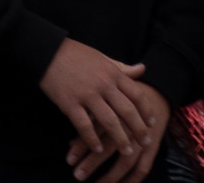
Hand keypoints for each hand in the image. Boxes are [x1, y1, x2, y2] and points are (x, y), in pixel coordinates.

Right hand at [39, 38, 163, 182]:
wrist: (50, 52)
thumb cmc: (78, 56)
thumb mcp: (105, 59)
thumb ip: (123, 68)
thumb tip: (143, 69)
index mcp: (114, 74)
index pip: (137, 95)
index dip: (146, 111)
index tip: (153, 123)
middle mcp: (104, 85)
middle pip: (127, 110)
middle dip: (138, 128)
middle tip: (146, 142)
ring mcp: (87, 95)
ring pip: (109, 120)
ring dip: (119, 138)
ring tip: (127, 151)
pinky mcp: (69, 104)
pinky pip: (84, 125)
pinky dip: (92, 138)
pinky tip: (98, 149)